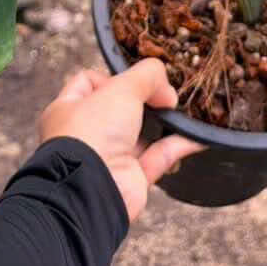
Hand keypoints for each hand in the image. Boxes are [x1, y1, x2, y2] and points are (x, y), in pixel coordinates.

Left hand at [39, 59, 203, 221]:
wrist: (92, 189)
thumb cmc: (92, 132)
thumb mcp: (121, 87)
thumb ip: (147, 76)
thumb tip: (166, 90)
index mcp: (70, 109)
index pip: (89, 82)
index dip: (113, 76)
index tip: (134, 78)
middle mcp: (87, 133)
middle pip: (120, 108)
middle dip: (144, 99)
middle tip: (164, 92)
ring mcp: (109, 157)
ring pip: (142, 133)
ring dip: (163, 122)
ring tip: (182, 108)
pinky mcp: (131, 178)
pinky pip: (159, 157)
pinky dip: (178, 145)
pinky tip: (197, 135)